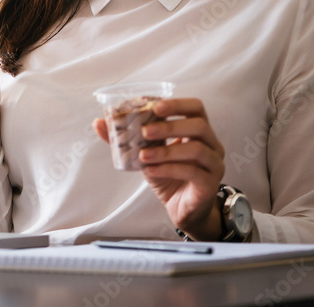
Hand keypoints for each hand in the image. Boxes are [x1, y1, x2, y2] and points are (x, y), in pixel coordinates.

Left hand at [93, 98, 225, 239]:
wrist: (181, 209)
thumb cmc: (168, 175)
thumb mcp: (146, 154)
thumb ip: (127, 139)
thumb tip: (98, 122)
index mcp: (198, 131)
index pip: (196, 108)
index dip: (177, 104)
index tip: (154, 106)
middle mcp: (212, 144)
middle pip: (198, 125)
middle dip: (169, 126)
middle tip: (144, 131)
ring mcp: (214, 164)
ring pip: (196, 149)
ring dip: (166, 150)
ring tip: (143, 155)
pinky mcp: (210, 184)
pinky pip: (192, 172)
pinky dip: (169, 169)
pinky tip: (151, 171)